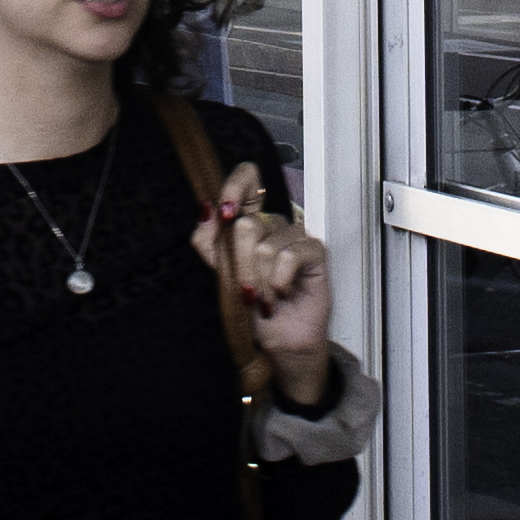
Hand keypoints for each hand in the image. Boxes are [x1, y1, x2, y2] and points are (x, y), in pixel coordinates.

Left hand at [195, 163, 332, 407]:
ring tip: (264, 299)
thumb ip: (209, 242)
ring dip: (260, 282)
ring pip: (266, 246)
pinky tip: (282, 293)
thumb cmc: (251, 308)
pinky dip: (279, 281)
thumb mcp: (220, 274)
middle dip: (240, 266)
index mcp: (250, 221)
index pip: (248, 179)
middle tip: (246, 290)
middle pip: (248, 225)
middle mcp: (273, 224)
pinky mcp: (314, 253)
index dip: (235, 186)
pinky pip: (289, 256)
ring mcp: (295, 237)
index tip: (224, 211)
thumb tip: (206, 210)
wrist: (277, 340)